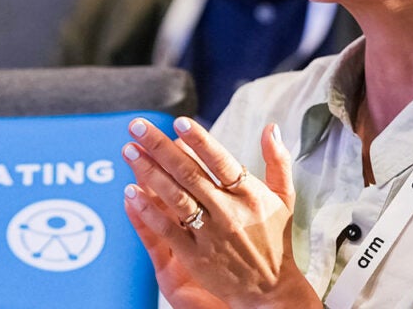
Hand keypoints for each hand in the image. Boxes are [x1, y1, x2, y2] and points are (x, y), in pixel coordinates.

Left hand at [122, 118, 321, 308]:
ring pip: (174, 197)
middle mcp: (228, 211)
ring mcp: (209, 234)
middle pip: (189, 173)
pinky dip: (148, 210)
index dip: (199, 140)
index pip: (220, 161)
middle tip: (137, 127)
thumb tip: (270, 127)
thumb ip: (277, 161)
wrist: (270, 289)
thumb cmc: (274, 239)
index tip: (179, 122)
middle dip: (160, 147)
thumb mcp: (284, 198)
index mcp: (249, 194)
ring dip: (148, 172)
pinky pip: (167, 229)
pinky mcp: (195, 255)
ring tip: (129, 151)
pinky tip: (130, 192)